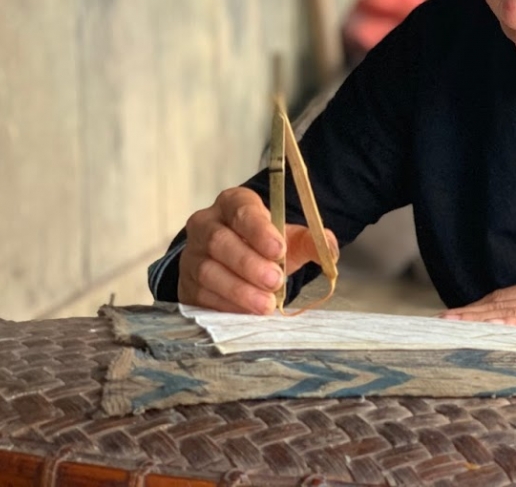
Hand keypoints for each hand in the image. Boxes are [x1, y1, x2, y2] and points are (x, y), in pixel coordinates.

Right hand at [177, 186, 337, 314]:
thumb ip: (311, 241)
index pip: (241, 210)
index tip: (278, 249)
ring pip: (208, 271)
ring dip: (238, 289)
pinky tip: (244, 313)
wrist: (238, 263)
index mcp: (233, 203)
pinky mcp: (185, 285)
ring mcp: (192, 255)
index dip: (258, 229)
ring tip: (265, 304)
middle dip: (248, 263)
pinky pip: (200, 296)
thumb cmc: (264, 245)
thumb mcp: (290, 238)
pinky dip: (225, 306)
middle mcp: (206, 225)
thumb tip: (329, 248)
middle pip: (219, 241)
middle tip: (275, 281)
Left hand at [439, 273, 515, 349]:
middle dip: (472, 311)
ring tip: (454, 325)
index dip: (480, 306)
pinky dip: (510, 324)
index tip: (457, 314)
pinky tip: (490, 328)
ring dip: (481, 318)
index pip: (509, 296)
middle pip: (503, 302)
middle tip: (443, 320)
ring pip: (512, 311)